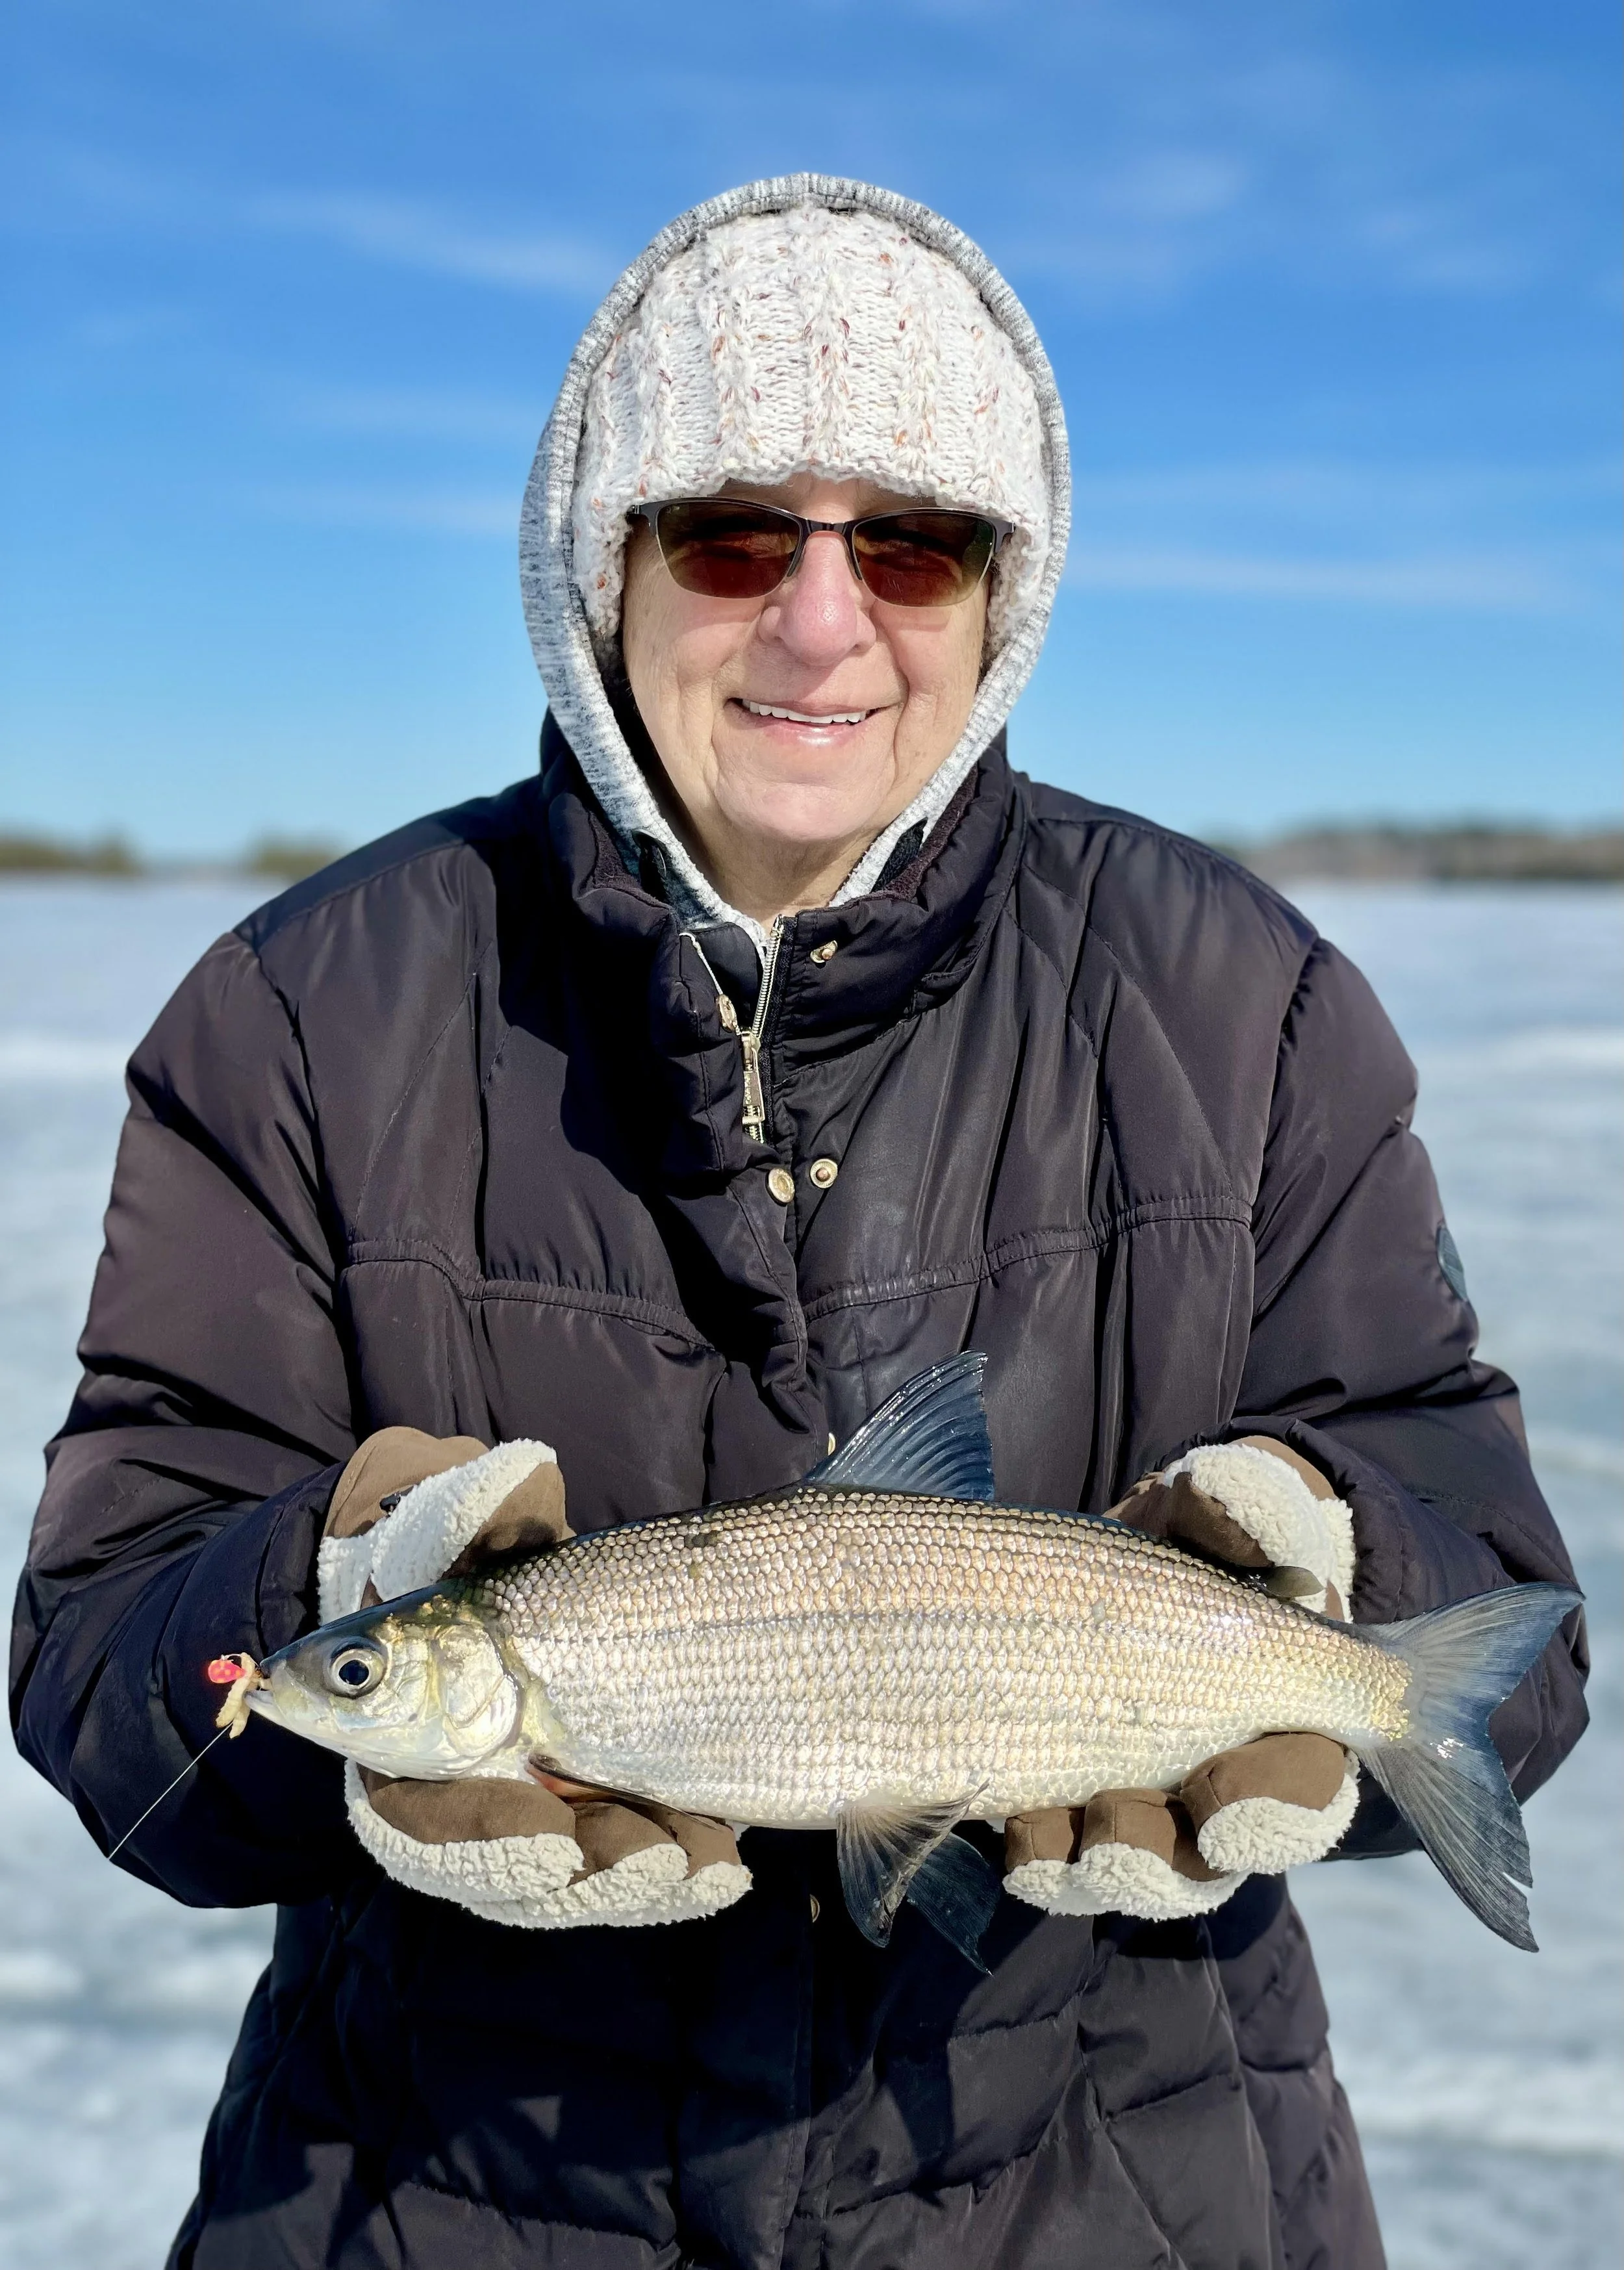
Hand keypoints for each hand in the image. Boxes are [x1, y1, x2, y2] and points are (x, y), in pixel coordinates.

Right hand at [320, 1428, 750, 1928]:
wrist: (502, 1576)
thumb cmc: (460, 1546)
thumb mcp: (464, 1520)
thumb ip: (479, 1515)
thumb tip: (515, 1475)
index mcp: (403, 1737)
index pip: (420, 1822)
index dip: (478, 1844)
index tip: (546, 1836)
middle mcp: (463, 1792)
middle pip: (507, 1878)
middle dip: (582, 1880)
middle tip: (646, 1858)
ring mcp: (532, 1810)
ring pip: (570, 1889)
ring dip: (634, 1887)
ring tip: (694, 1861)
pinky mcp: (599, 1810)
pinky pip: (623, 1875)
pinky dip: (671, 1881)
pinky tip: (719, 1869)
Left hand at [1004, 1439, 1359, 1921]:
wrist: (1132, 1545)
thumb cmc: (1208, 1533)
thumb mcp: (1231, 1504)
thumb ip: (1248, 1505)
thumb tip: (1235, 1504)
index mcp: (1284, 1721)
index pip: (1302, 1795)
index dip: (1270, 1810)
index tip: (1216, 1789)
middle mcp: (1216, 1786)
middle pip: (1206, 1864)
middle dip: (1158, 1861)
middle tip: (1115, 1820)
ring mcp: (1142, 1803)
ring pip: (1130, 1877)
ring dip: (1090, 1868)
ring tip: (1044, 1833)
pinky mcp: (1068, 1799)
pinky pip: (1058, 1862)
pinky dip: (1035, 1857)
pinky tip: (1007, 1825)